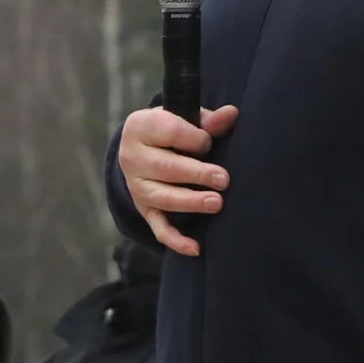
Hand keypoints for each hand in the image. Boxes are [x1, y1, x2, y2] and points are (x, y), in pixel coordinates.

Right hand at [119, 105, 238, 256]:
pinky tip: (196, 248)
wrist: (143, 148)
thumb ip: (207, 121)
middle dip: (196, 174)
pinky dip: (176, 240)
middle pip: (164, 167)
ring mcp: (136, 187)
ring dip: (190, 202)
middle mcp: (131, 158)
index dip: (193, 138)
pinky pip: (158, 227)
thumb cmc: (170, 130)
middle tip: (223, 179)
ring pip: (162, 197)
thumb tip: (232, 114)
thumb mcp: (184, 119)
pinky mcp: (144, 209)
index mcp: (140, 127)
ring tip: (216, 203)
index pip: (168, 132)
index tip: (209, 143)